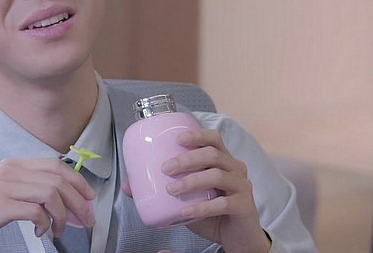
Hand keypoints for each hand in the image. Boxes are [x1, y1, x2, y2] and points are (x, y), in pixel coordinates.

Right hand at [0, 158, 95, 251]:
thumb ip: (24, 187)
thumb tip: (56, 199)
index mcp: (12, 164)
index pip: (56, 165)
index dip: (78, 181)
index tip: (89, 199)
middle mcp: (10, 170)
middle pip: (59, 178)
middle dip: (80, 201)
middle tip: (86, 220)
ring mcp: (4, 186)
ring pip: (52, 193)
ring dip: (64, 216)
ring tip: (60, 231)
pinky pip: (37, 211)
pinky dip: (46, 224)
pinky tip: (40, 234)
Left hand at [163, 128, 270, 252]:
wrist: (236, 237)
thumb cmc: (211, 211)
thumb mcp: (186, 198)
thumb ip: (162, 190)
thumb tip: (129, 186)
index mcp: (222, 160)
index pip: (214, 138)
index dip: (197, 135)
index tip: (177, 139)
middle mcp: (235, 168)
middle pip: (213, 154)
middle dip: (187, 158)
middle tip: (165, 168)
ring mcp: (242, 186)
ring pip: (217, 175)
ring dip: (191, 181)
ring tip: (171, 190)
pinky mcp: (244, 206)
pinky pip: (223, 203)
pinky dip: (202, 207)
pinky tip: (186, 211)